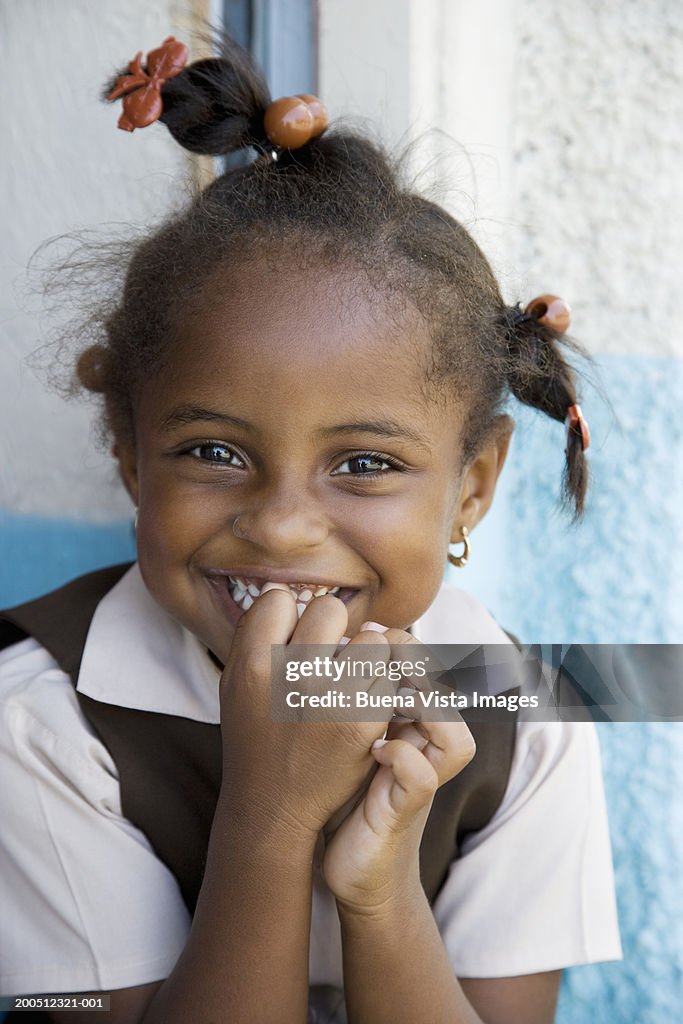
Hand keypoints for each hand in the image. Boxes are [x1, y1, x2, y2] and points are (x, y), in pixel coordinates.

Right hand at [218, 588, 394, 839]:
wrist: (274, 806)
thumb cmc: (257, 736)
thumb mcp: (237, 684)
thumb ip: (255, 636)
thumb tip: (283, 587)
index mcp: (253, 665)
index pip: (280, 599)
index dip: (289, 616)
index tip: (291, 640)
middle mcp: (291, 677)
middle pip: (329, 608)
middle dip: (332, 628)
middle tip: (326, 657)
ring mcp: (332, 698)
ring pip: (372, 638)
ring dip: (366, 655)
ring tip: (350, 680)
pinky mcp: (366, 719)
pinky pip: (390, 673)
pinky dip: (382, 685)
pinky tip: (366, 703)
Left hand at [322, 629, 475, 910]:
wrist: (349, 867)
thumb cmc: (343, 794)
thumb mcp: (344, 739)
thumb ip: (344, 701)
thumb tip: (324, 644)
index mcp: (413, 727)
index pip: (427, 673)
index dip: (405, 646)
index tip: (367, 627)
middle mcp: (427, 752)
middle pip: (448, 696)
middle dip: (419, 665)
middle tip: (384, 645)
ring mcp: (421, 781)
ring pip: (454, 735)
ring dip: (424, 708)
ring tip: (389, 691)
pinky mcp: (406, 812)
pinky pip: (422, 776)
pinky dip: (403, 757)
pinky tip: (375, 747)